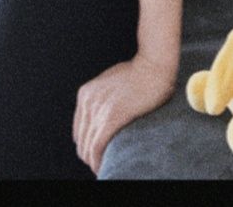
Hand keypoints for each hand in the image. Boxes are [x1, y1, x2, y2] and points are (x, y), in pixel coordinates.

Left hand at [72, 53, 177, 174]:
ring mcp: (98, 109)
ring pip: (87, 146)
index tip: (96, 152)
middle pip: (81, 140)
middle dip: (89, 155)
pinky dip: (97, 161)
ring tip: (103, 167)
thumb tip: (103, 113)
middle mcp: (88, 101)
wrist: (153, 65)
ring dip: (93, 161)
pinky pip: (97, 147)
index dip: (86, 143)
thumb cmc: (139, 72)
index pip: (79, 129)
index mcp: (85, 93)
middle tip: (101, 163)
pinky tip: (102, 167)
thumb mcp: (111, 80)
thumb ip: (102, 95)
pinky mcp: (111, 118)